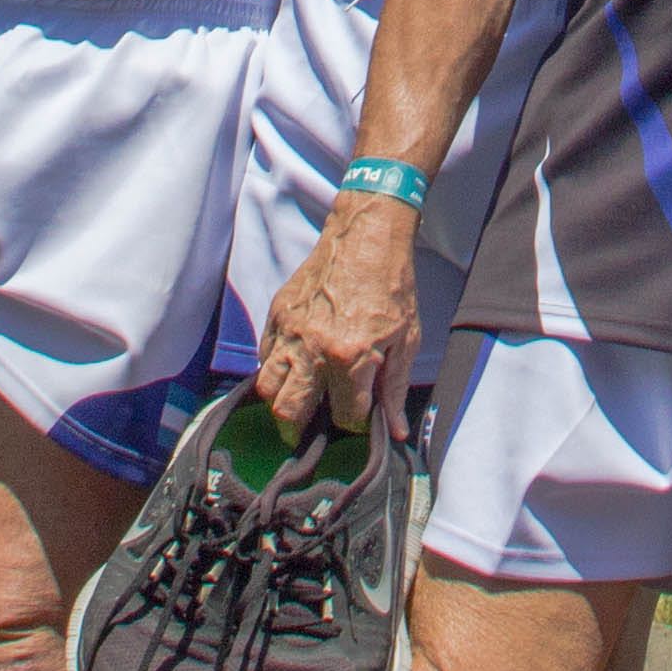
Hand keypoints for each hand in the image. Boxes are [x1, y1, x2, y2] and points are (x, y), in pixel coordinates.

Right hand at [247, 191, 419, 436]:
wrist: (367, 238)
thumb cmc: (392, 288)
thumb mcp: (407, 340)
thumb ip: (395, 389)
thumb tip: (395, 431)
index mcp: (351, 359)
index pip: (344, 415)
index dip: (354, 422)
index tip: (358, 415)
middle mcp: (315, 350)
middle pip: (290, 412)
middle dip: (299, 430)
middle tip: (307, 432)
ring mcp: (291, 332)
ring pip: (267, 387)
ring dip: (278, 402)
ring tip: (293, 405)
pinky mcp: (278, 314)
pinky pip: (264, 355)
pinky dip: (273, 369)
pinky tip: (291, 369)